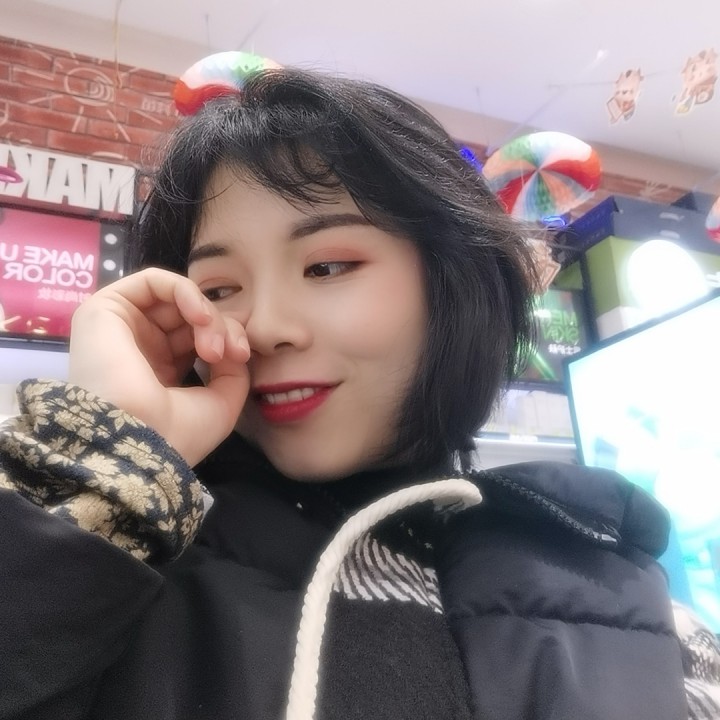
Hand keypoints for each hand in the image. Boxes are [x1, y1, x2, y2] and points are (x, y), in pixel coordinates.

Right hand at [69, 268, 249, 466]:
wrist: (136, 443)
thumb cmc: (175, 435)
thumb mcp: (221, 403)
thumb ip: (234, 370)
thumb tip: (235, 347)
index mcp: (161, 372)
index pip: (199, 336)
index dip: (228, 337)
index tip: (241, 356)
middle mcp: (140, 348)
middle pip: (190, 316)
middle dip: (221, 326)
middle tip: (233, 352)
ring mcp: (122, 328)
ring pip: (176, 299)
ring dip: (206, 313)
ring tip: (214, 343)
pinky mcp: (105, 310)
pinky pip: (153, 281)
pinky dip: (185, 290)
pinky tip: (200, 315)